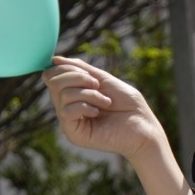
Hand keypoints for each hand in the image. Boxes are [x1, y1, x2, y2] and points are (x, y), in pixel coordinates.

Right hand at [43, 56, 166, 161]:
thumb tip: (53, 60)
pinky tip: (98, 113)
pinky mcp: (73, 134)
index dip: (67, 68)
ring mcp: (69, 121)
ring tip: (106, 102)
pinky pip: (66, 111)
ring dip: (89, 94)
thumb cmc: (127, 104)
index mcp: (73, 94)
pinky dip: (85, 106)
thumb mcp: (102, 79)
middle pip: (52, 81)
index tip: (90, 74)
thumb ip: (79, 69)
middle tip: (98, 86)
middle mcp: (67, 107)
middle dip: (77, 77)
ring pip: (63, 95)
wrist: (143, 126)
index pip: (52, 75)